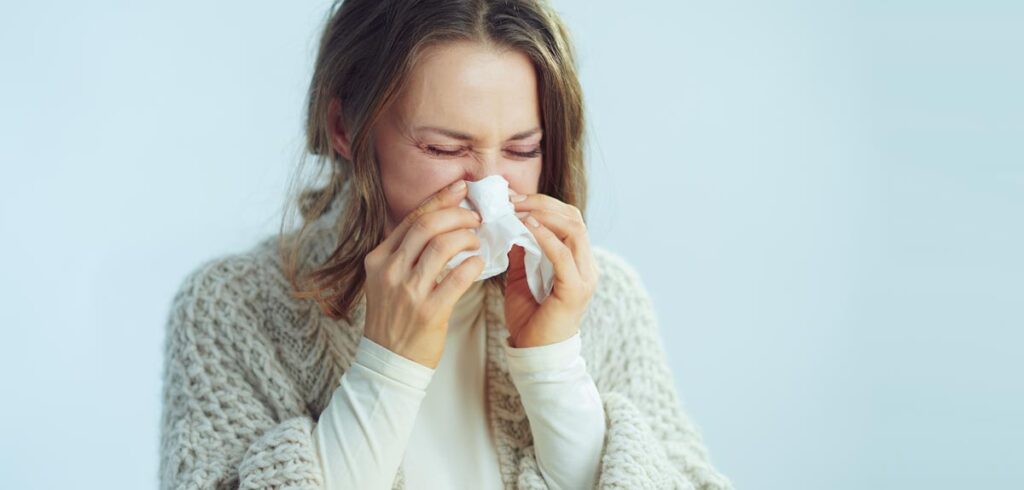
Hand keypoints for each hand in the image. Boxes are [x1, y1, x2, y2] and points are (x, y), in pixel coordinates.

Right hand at [362, 179, 485, 367]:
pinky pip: (457, 278)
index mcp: (379, 259)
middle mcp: (390, 271)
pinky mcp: (428, 312)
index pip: (412, 219)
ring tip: (477, 242)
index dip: (439, 200)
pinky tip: (479, 263)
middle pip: (427, 226)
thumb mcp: (387, 280)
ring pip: (442, 247)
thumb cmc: (394, 317)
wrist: (389, 361)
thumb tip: (441, 222)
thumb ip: (407, 253)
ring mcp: (408, 292)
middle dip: (457, 215)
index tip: (461, 189)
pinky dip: (472, 265)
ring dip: (466, 238)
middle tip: (476, 217)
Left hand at [503, 189, 598, 347]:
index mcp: (577, 262)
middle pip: (574, 218)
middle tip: (513, 199)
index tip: (514, 197)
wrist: (535, 355)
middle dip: (542, 203)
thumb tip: (510, 228)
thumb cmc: (529, 320)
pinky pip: (563, 254)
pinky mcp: (575, 289)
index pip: (568, 219)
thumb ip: (520, 253)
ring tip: (518, 210)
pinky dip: (545, 236)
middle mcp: (586, 266)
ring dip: (543, 215)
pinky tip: (526, 227)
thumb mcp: (519, 279)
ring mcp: (584, 277)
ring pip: (573, 230)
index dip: (543, 203)